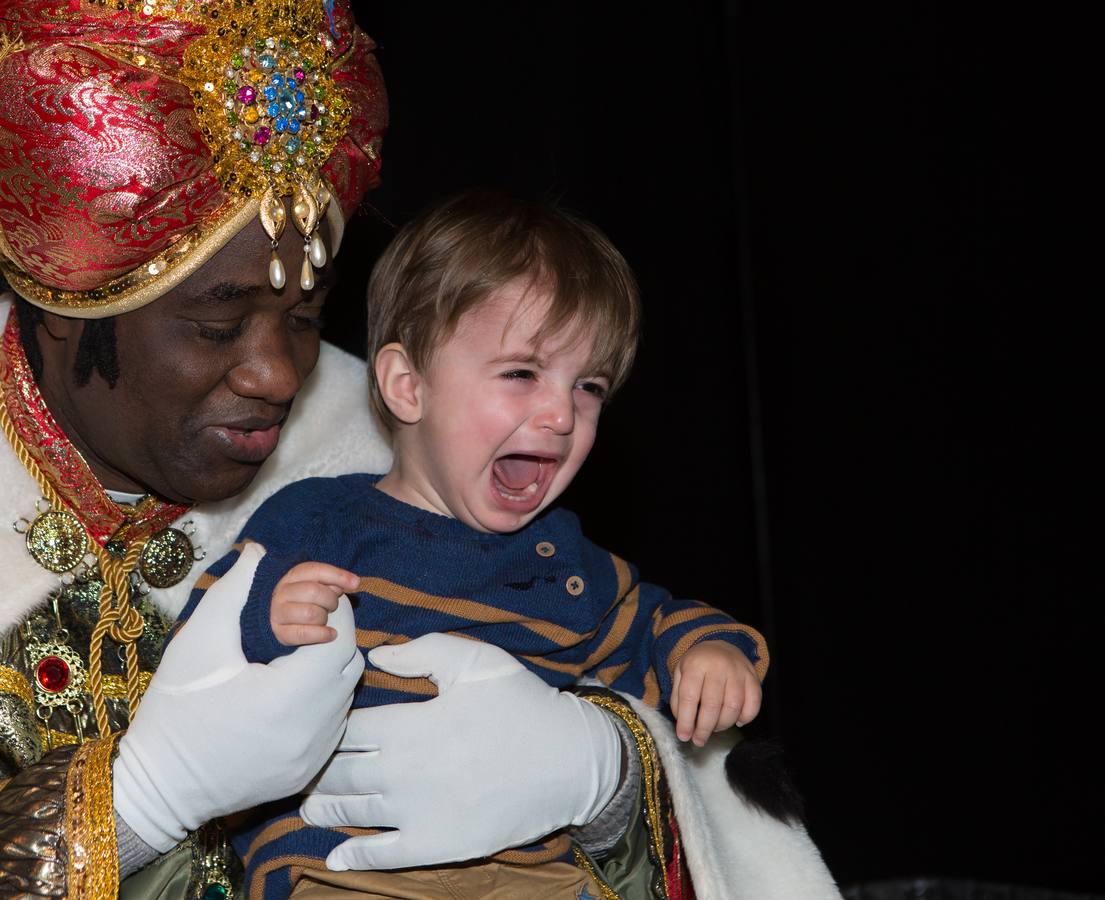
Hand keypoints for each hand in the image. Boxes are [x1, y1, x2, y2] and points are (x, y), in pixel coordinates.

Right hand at [113, 542, 362, 851]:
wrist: (158, 786)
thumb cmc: (175, 709)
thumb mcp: (201, 640)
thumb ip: (237, 590)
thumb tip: (262, 552)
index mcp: (288, 698)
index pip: (339, 638)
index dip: (333, 610)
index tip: (313, 599)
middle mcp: (312, 731)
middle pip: (349, 665)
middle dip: (333, 635)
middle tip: (304, 621)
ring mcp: (314, 754)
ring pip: (345, 694)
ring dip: (328, 668)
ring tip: (295, 654)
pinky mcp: (309, 770)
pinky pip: (333, 722)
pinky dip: (321, 700)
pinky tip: (290, 690)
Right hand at [272, 561, 358, 645]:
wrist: (281, 617)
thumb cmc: (305, 599)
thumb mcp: (318, 584)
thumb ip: (334, 581)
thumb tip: (354, 582)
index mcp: (293, 575)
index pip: (316, 570)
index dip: (338, 576)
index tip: (355, 584)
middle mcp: (283, 592)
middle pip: (314, 592)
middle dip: (331, 600)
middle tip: (332, 606)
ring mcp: (278, 612)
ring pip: (310, 613)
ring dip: (324, 618)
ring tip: (324, 618)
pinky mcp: (280, 632)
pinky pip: (304, 634)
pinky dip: (322, 634)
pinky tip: (330, 633)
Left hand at [299, 633, 621, 870]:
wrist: (569, 761)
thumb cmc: (523, 705)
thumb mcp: (476, 661)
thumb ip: (421, 652)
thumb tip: (376, 657)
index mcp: (408, 724)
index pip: (348, 728)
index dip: (329, 726)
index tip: (321, 727)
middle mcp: (403, 770)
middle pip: (340, 772)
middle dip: (318, 770)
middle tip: (302, 771)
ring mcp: (417, 812)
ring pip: (353, 811)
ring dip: (325, 809)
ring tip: (309, 807)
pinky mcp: (436, 844)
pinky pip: (383, 855)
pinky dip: (354, 856)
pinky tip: (336, 856)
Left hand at [671, 639, 761, 745]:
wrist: (720, 645)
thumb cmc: (697, 665)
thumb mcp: (680, 674)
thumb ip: (678, 699)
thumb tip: (684, 725)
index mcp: (696, 665)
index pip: (689, 696)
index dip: (686, 720)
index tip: (684, 736)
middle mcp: (718, 666)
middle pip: (712, 705)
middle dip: (704, 728)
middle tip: (699, 740)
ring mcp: (738, 671)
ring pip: (733, 707)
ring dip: (723, 725)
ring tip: (715, 728)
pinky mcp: (753, 678)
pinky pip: (754, 703)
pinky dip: (746, 717)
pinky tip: (736, 721)